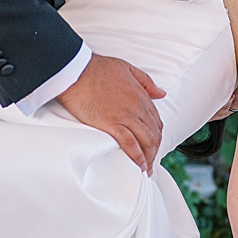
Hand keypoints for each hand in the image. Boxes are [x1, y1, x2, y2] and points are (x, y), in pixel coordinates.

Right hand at [59, 54, 165, 171]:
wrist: (77, 71)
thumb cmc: (97, 68)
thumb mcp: (127, 68)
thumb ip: (146, 81)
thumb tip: (161, 93)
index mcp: (141, 95)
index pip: (156, 121)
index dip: (157, 136)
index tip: (154, 145)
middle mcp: (137, 108)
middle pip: (154, 134)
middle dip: (155, 151)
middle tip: (151, 162)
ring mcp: (125, 117)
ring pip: (146, 141)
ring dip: (149, 158)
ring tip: (146, 169)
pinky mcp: (111, 125)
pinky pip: (129, 144)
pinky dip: (137, 157)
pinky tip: (138, 166)